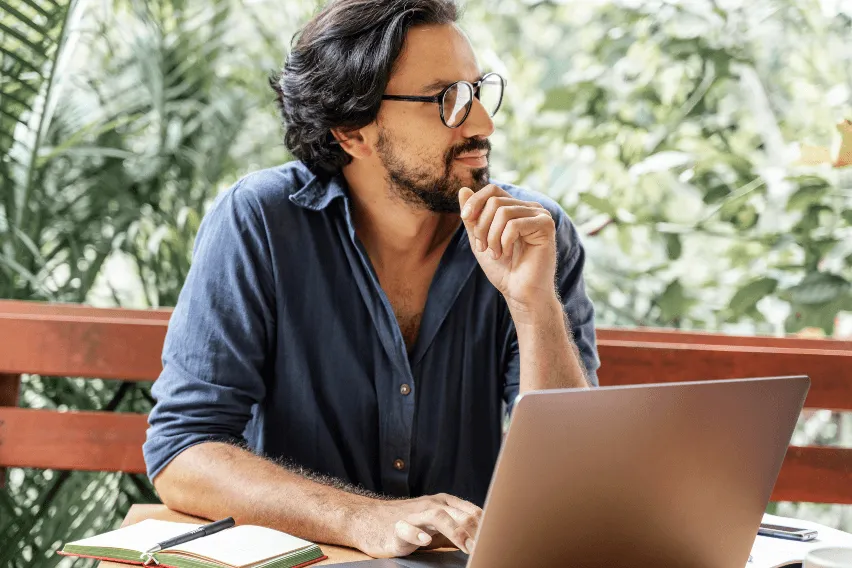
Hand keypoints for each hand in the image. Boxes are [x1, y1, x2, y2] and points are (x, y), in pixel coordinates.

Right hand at [349, 493, 481, 557]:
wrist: (370, 521)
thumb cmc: (409, 525)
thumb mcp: (439, 526)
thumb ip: (459, 529)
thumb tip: (485, 540)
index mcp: (445, 503)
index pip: (472, 512)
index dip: (486, 526)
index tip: (497, 541)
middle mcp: (431, 505)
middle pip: (460, 513)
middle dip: (476, 531)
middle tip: (488, 547)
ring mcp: (414, 515)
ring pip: (438, 516)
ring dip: (455, 531)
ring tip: (467, 546)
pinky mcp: (396, 528)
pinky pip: (407, 528)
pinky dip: (417, 534)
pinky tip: (425, 541)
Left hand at [459, 185, 556, 311]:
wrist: (520, 293)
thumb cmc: (503, 269)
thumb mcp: (479, 239)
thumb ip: (472, 216)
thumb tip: (463, 188)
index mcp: (516, 208)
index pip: (492, 190)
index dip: (475, 201)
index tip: (466, 219)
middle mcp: (530, 208)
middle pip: (495, 201)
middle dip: (482, 226)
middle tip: (484, 248)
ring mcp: (540, 215)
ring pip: (503, 212)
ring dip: (492, 236)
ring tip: (496, 254)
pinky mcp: (546, 225)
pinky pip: (515, 224)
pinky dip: (504, 241)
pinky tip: (507, 254)